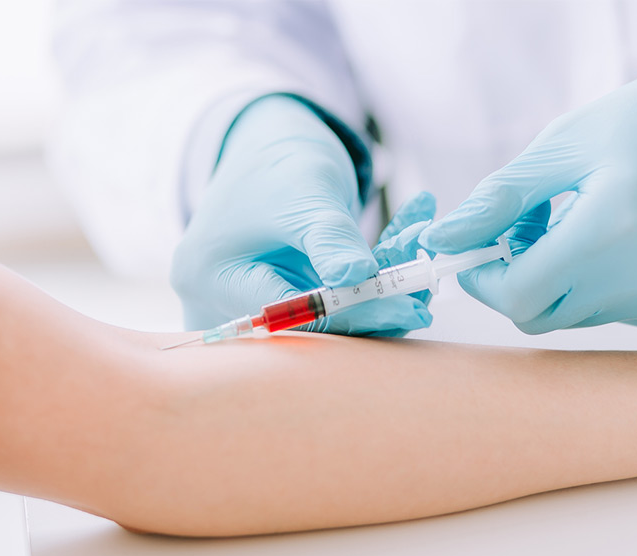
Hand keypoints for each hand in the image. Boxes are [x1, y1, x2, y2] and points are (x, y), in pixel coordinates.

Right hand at [171, 94, 429, 335]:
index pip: (288, 315)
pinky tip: (406, 249)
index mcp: (209, 278)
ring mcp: (247, 308)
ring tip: (419, 257)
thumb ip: (331, 239)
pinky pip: (332, 308)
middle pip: (306, 329)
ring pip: (326, 321)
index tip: (410, 310)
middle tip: (426, 292)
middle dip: (373, 307)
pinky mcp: (280, 306)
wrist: (268, 145)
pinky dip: (371, 285)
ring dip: (379, 294)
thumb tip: (359, 279)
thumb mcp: (307, 193)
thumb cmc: (278, 162)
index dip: (354, 314)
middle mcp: (219, 303)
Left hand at [419, 41, 636, 333]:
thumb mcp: (566, 143)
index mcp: (613, 228)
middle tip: (530, 226)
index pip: (517, 295)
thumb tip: (441, 239)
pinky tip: (627, 240)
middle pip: (540, 314)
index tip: (476, 252)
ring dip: (561, 279)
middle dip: (517, 277)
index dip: (483, 278)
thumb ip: (499, 198)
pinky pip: (617, 313)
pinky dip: (603, 286)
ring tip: (585, 221)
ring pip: (576, 315)